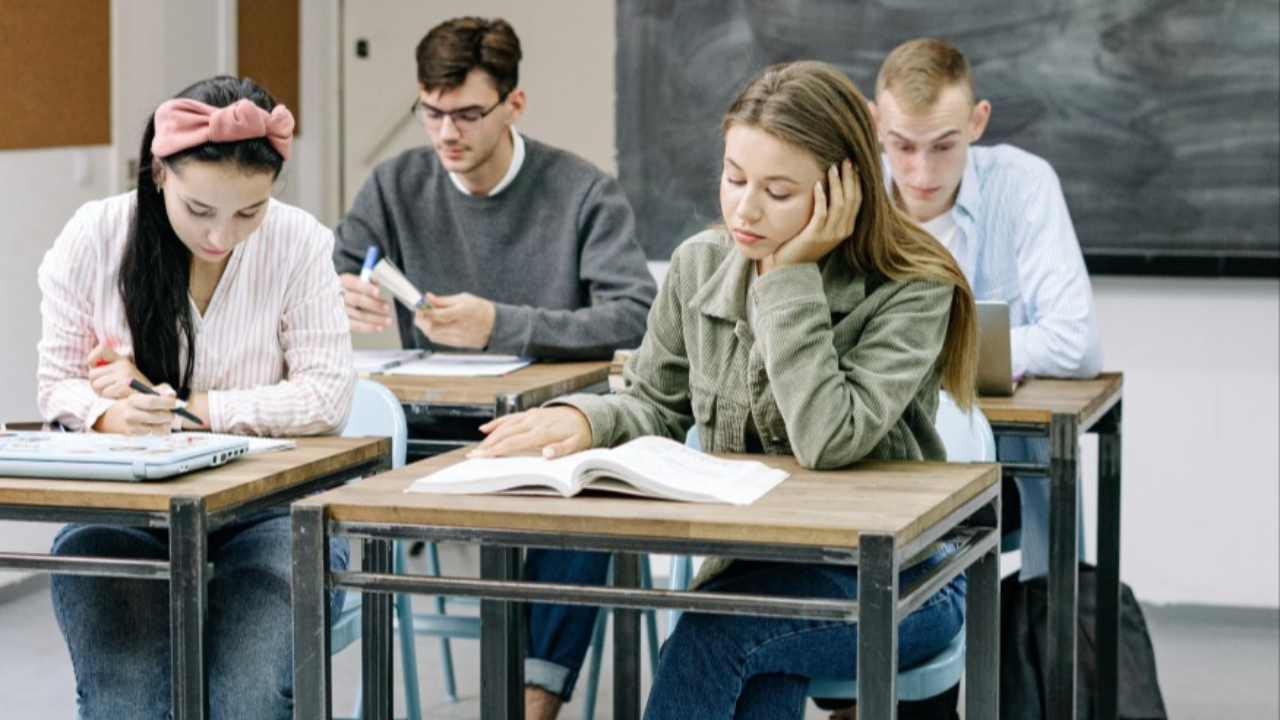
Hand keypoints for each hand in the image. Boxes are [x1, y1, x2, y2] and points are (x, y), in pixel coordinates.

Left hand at [86, 343, 150, 398]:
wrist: (151, 400)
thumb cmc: (132, 390)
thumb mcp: (122, 374)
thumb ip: (106, 369)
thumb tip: (88, 363)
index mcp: (121, 360)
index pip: (101, 349)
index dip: (92, 358)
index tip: (95, 367)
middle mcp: (123, 364)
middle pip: (92, 374)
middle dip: (96, 384)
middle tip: (107, 389)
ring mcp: (124, 374)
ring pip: (96, 384)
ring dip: (101, 392)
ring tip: (113, 393)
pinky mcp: (124, 385)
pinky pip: (104, 392)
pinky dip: (109, 397)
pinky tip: (119, 397)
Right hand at [93, 383, 181, 434]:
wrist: (125, 416)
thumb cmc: (144, 401)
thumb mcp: (152, 392)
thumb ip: (164, 390)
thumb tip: (172, 394)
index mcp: (134, 399)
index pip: (152, 401)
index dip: (168, 402)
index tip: (180, 403)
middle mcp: (130, 414)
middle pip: (157, 416)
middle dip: (171, 414)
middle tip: (175, 412)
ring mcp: (133, 427)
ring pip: (159, 427)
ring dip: (168, 422)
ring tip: (166, 417)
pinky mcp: (138, 436)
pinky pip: (158, 434)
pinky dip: (164, 429)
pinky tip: (160, 424)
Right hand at [340, 273, 392, 331]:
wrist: (326, 304)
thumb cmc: (345, 290)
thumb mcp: (352, 282)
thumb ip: (365, 281)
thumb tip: (378, 281)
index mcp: (342, 282)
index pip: (354, 283)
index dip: (366, 287)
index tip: (378, 291)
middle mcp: (338, 296)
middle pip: (357, 300)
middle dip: (374, 304)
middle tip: (388, 307)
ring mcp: (338, 310)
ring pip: (358, 315)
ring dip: (376, 318)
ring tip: (389, 320)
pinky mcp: (340, 323)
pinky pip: (355, 326)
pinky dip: (368, 327)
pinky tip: (380, 327)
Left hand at [414, 292, 495, 348]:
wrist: (496, 326)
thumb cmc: (481, 309)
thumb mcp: (464, 298)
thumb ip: (444, 300)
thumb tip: (428, 298)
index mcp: (461, 312)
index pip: (438, 315)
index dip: (424, 312)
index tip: (419, 307)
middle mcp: (459, 327)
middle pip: (431, 328)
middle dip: (421, 320)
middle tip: (420, 312)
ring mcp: (458, 337)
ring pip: (432, 335)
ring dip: (425, 326)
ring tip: (428, 318)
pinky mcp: (457, 344)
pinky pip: (439, 340)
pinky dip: (433, 332)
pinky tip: (436, 325)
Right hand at [469, 407, 592, 458]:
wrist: (587, 415)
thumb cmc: (581, 433)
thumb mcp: (577, 445)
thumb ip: (562, 450)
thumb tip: (546, 454)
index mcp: (542, 432)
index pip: (514, 442)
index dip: (496, 450)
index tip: (482, 457)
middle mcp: (534, 421)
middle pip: (505, 433)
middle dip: (487, 445)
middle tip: (473, 456)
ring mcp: (531, 416)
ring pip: (505, 425)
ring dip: (489, 436)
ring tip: (477, 448)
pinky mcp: (531, 413)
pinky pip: (511, 417)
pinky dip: (497, 423)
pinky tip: (485, 428)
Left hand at [769, 159, 861, 270]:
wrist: (791, 268)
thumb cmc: (803, 244)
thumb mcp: (822, 228)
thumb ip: (830, 213)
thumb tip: (833, 188)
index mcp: (847, 228)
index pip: (858, 201)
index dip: (857, 182)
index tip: (854, 166)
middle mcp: (842, 231)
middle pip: (852, 199)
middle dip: (850, 178)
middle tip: (846, 161)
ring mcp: (829, 234)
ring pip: (840, 204)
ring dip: (837, 184)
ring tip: (832, 168)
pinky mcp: (815, 235)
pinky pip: (822, 213)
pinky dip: (821, 197)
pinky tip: (818, 184)